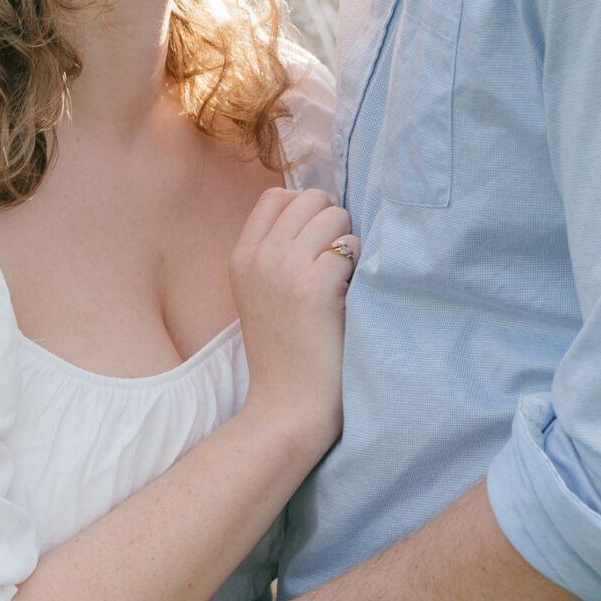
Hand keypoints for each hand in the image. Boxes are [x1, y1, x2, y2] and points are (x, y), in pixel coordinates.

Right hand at [230, 186, 356, 461]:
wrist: (286, 403)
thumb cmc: (283, 351)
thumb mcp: (259, 293)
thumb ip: (275, 252)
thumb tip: (318, 208)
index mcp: (241, 256)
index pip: (276, 197)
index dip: (305, 211)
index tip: (315, 243)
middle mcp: (259, 257)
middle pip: (310, 199)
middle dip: (331, 223)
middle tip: (333, 262)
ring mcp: (285, 270)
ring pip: (334, 216)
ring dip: (348, 242)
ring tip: (342, 278)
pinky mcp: (316, 288)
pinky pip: (351, 247)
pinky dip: (358, 267)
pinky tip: (350, 294)